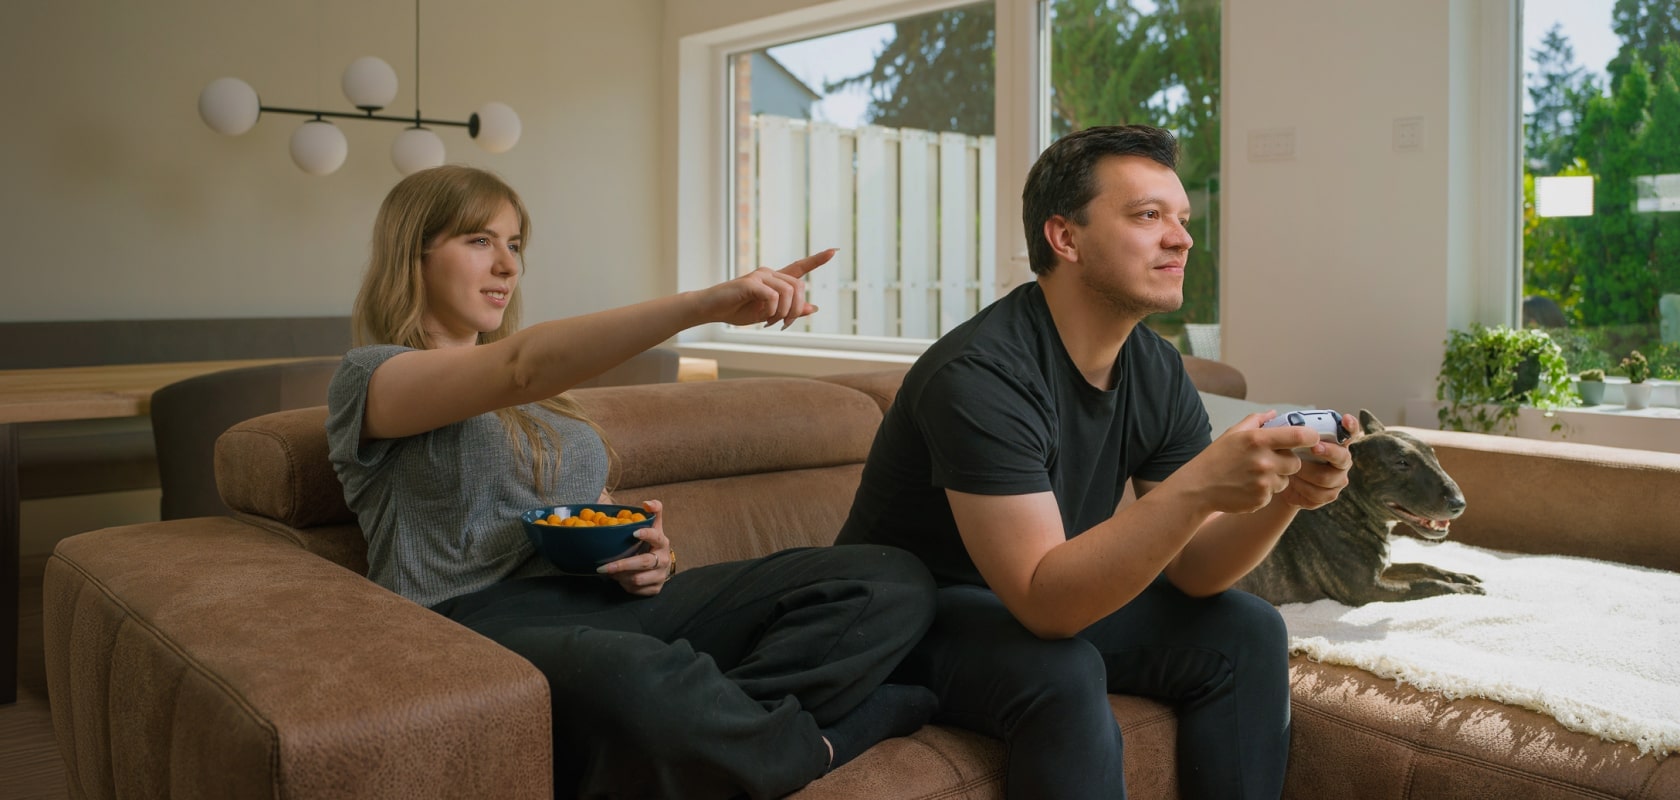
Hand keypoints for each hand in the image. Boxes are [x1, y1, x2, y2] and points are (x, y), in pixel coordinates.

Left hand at [596, 500, 673, 595]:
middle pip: (643, 563)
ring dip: (620, 576)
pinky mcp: (655, 589)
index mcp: (662, 542)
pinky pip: (636, 590)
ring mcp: (660, 576)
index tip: (633, 532)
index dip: (646, 534)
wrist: (662, 566)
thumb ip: (653, 510)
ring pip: (637, 579)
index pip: (656, 537)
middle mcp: (664, 560)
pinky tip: (619, 579)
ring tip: (610, 571)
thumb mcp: (654, 526)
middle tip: (603, 567)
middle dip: (622, 565)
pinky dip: (624, 585)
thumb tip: (647, 503)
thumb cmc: (652, 544)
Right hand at [695, 249, 834, 328]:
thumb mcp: (768, 314)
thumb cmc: (737, 310)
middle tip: (784, 325)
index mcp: (775, 280)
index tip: (834, 251)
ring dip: (784, 312)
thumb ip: (790, 310)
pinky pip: (773, 297)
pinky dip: (770, 311)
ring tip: (770, 322)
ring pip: (788, 292)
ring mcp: (760, 276)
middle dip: (796, 309)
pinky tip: (760, 317)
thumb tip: (814, 308)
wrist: (710, 309)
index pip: (800, 267)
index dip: (817, 260)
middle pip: (799, 286)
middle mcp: (769, 274)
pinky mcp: (750, 282)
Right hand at [1176, 411, 1323, 514]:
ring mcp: (1263, 483)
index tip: (1311, 438)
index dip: (1310, 437)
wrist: (1198, 487)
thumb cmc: (1216, 458)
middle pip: (1296, 463)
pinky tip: (1247, 486)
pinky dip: (1264, 491)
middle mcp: (1263, 461)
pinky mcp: (1261, 499)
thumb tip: (1275, 414)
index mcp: (1258, 440)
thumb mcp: (1233, 433)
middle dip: (1287, 462)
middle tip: (1270, 461)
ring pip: (1285, 480)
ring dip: (1276, 478)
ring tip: (1254, 475)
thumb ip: (1256, 421)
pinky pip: (1273, 494)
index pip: (1298, 436)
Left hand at [1275, 412, 1358, 509]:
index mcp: (1334, 441)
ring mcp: (1337, 478)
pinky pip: (1319, 494)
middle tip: (1314, 448)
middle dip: (1328, 451)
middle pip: (1342, 457)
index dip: (1350, 426)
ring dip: (1306, 473)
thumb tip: (1273, 414)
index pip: (1349, 432)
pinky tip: (1292, 483)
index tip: (1345, 419)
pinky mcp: (1329, 494)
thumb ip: (1283, 428)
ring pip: (1326, 477)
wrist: (1280, 481)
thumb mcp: (1284, 440)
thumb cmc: (1285, 454)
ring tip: (1290, 469)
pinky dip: (1302, 488)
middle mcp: (1341, 459)